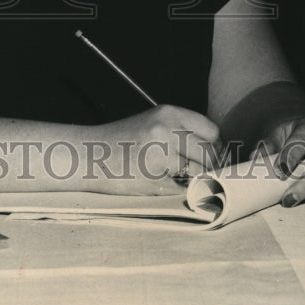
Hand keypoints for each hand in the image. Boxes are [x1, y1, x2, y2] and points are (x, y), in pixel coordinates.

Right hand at [92, 105, 220, 194]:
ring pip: (200, 173)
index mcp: (169, 113)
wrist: (89, 155)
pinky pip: (183, 188)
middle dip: (210, 167)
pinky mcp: (156, 176)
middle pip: (210, 153)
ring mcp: (162, 153)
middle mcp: (168, 129)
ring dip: (196, 180)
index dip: (215, 147)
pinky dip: (180, 191)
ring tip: (182, 181)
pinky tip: (167, 187)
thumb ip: (180, 131)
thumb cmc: (121, 142)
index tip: (212, 158)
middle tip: (202, 175)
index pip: (211, 131)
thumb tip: (215, 152)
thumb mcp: (152, 123)